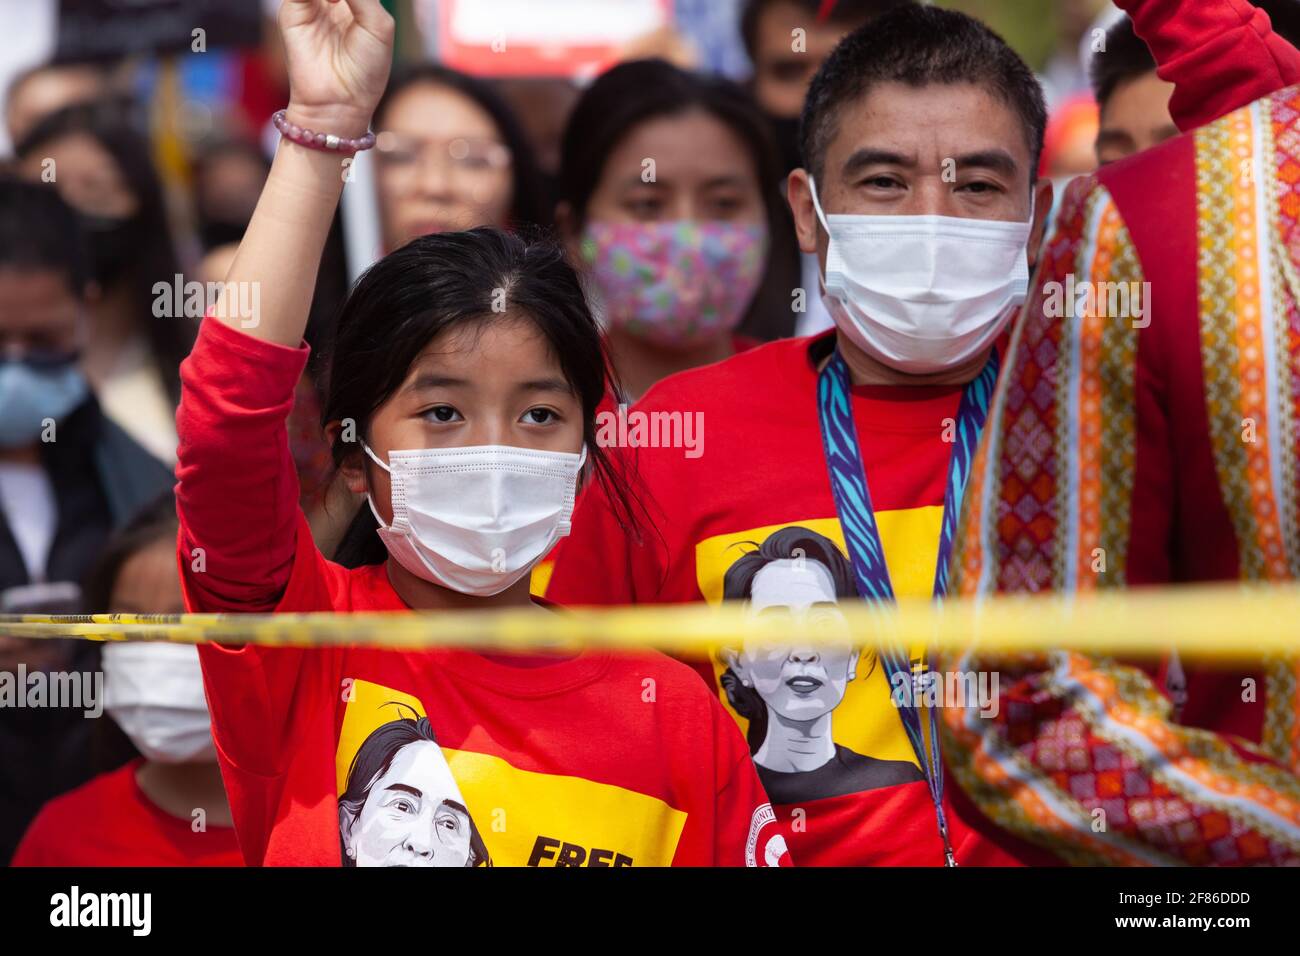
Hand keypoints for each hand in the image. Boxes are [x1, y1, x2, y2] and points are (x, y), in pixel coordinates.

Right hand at [279, 0, 393, 137]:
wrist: (341, 100)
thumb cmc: (366, 69)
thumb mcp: (378, 25)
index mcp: (359, 2)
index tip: (361, 1)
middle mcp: (334, 0)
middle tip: (342, 1)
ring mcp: (312, 4)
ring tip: (336, 2)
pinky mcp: (293, 11)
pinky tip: (328, 1)